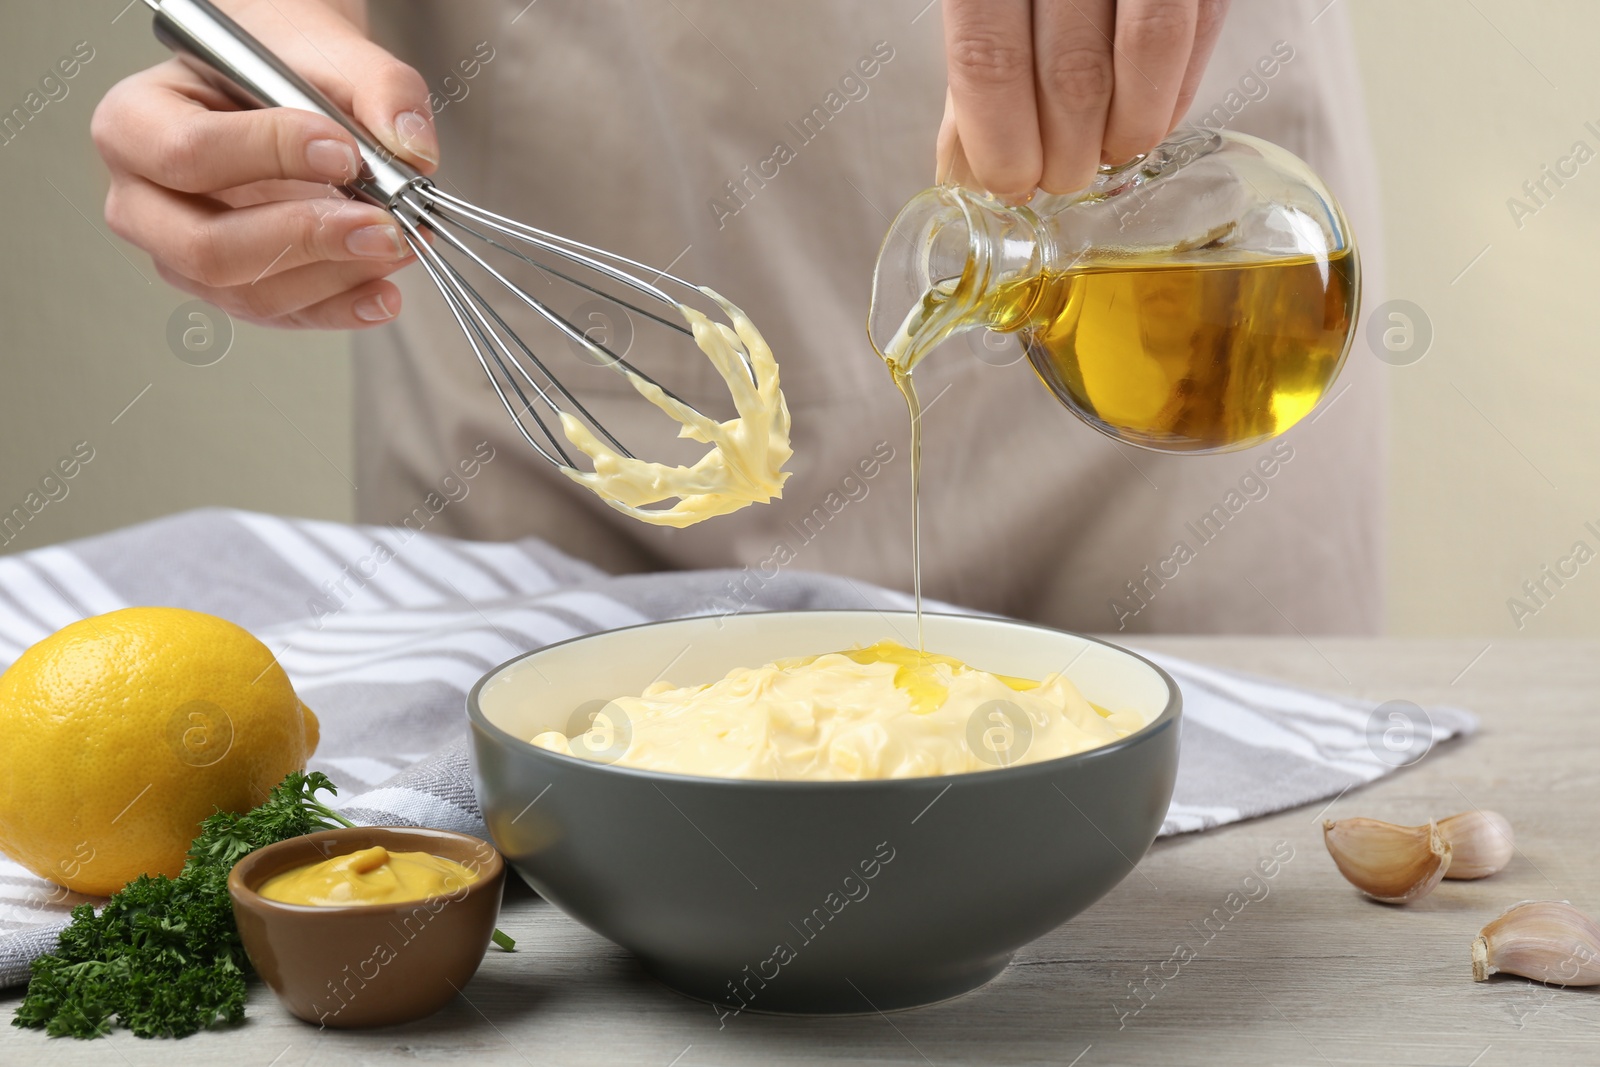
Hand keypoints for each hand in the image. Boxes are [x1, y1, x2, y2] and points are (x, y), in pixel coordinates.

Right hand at [91, 0, 437, 328]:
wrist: (291, 91)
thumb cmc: (285, 65)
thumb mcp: (330, 53)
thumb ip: (379, 89)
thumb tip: (412, 148)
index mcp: (136, 122)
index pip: (189, 152)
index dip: (270, 155)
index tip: (344, 150)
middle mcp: (144, 199)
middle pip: (205, 247)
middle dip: (304, 239)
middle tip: (380, 224)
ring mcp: (182, 254)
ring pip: (247, 292)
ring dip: (333, 276)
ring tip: (396, 245)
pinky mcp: (232, 290)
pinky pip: (283, 316)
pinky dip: (341, 309)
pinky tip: (384, 294)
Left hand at [937, 0, 1229, 199]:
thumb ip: (983, 66)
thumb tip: (962, 171)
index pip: (989, 57)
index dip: (1000, 137)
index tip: (1008, 182)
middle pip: (1072, 70)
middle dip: (1067, 151)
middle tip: (1061, 180)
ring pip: (1147, 53)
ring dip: (1126, 130)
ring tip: (1105, 155)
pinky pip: (1196, 31)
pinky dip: (1173, 93)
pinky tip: (1145, 118)